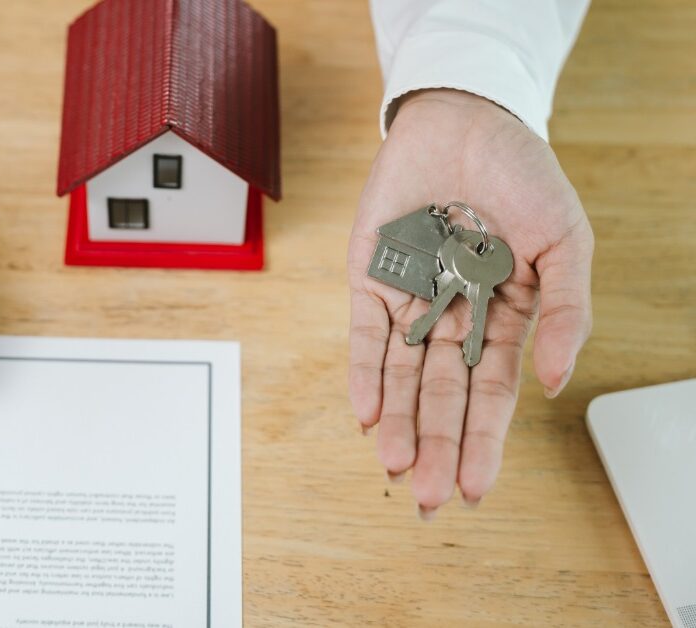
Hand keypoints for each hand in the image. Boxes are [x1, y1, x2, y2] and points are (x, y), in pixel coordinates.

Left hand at [347, 89, 592, 517]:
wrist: (465, 118)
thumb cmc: (523, 175)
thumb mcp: (565, 241)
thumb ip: (564, 311)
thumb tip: (553, 384)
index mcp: (506, 318)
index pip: (492, 393)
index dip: (484, 441)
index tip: (475, 489)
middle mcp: (454, 319)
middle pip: (443, 395)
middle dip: (437, 446)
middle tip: (430, 499)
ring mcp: (409, 301)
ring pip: (401, 375)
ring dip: (398, 422)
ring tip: (396, 467)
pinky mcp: (369, 279)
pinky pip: (364, 335)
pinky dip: (364, 373)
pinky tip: (367, 415)